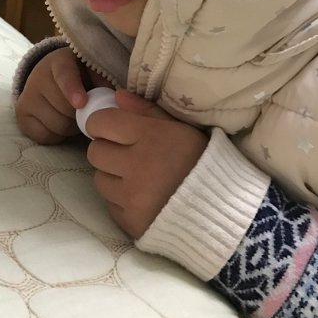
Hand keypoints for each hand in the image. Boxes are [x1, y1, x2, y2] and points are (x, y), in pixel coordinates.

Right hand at [15, 47, 109, 143]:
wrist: (51, 78)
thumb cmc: (82, 76)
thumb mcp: (93, 70)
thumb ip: (104, 80)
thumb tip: (117, 97)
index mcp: (60, 61)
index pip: (64, 75)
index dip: (72, 89)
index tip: (81, 103)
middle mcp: (38, 76)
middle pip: (63, 107)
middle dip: (80, 114)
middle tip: (87, 111)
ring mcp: (27, 95)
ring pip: (56, 124)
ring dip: (71, 126)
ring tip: (74, 117)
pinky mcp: (21, 114)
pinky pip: (43, 135)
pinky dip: (57, 135)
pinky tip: (60, 123)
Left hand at [86, 89, 207, 237]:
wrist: (222, 211)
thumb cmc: (201, 162)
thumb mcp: (180, 128)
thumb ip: (146, 110)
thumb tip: (116, 96)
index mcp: (150, 136)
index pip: (100, 122)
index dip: (103, 124)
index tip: (113, 129)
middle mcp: (136, 166)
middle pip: (95, 152)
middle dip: (107, 151)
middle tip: (128, 155)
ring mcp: (132, 197)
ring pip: (100, 180)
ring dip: (113, 177)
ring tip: (139, 179)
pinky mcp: (130, 221)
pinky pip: (111, 205)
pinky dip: (122, 202)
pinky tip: (144, 199)